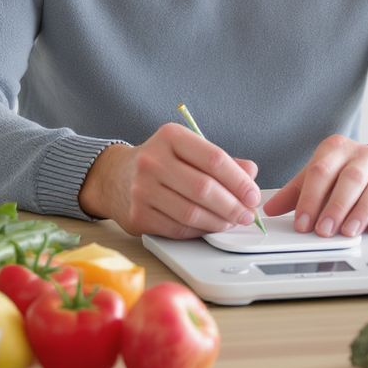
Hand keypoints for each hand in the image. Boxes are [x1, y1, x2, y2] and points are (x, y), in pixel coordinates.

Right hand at [78, 123, 261, 238]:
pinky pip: (178, 229)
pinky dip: (200, 231)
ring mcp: (142, 190)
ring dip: (219, 222)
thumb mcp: (188, 149)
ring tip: (232, 222)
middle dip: (233, 206)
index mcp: (170, 136)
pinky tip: (210, 227)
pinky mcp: (138, 216)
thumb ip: (220, 160)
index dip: (239, 181)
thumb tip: (250, 174)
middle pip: (204, 188)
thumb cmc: (160, 161)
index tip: (253, 194)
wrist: (114, 177)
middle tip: (247, 214)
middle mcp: (153, 160)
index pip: (214, 159)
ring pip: (192, 213)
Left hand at [262, 136, 367, 237]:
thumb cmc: (352, 171)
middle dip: (335, 207)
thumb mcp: (323, 173)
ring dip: (360, 212)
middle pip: (348, 179)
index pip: (320, 171)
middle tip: (324, 230)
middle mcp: (363, 156)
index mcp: (337, 149)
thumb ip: (297, 191)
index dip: (309, 199)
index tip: (302, 223)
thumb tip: (270, 210)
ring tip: (348, 232)